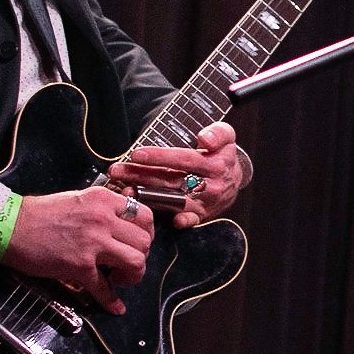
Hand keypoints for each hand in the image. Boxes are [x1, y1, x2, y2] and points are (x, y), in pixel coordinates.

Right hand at [4, 186, 152, 311]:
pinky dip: (111, 301)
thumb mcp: (79, 198)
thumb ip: (103, 207)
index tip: (137, 242)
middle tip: (128, 261)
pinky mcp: (79, 267)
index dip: (146, 233)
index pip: (145, 216)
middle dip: (142, 255)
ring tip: (119, 277)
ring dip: (133, 274)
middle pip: (144, 241)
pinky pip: (103, 288)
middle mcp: (103, 220)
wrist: (9, 226)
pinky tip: (115, 307)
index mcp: (104, 200)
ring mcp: (92, 244)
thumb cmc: (40, 212)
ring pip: (135, 262)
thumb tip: (123, 217)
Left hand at [108, 122, 250, 227]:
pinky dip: (179, 220)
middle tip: (117, 171)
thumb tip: (204, 139)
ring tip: (124, 190)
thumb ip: (217, 133)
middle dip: (141, 175)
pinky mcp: (201, 214)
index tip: (137, 154)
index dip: (160, 157)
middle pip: (171, 180)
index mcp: (215, 164)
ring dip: (147, 196)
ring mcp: (205, 201)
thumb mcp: (226, 136)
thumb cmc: (222, 154)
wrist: (235, 178)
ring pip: (172, 198)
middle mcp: (210, 184)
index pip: (184, 159)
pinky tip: (160, 218)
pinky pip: (189, 219)